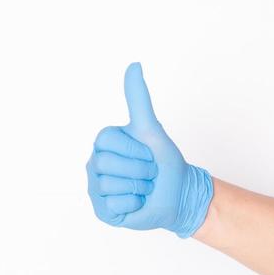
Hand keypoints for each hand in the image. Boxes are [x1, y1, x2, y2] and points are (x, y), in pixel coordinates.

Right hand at [85, 61, 214, 236]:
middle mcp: (95, 164)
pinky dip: (134, 204)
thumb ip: (139, 98)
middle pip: (107, 163)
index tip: (147, 153)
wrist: (178, 194)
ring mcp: (96, 188)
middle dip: (139, 169)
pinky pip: (114, 204)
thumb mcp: (151, 128)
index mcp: (104, 143)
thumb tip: (134, 64)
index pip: (108, 140)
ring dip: (139, 187)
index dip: (135, 148)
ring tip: (145, 187)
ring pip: (110, 185)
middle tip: (149, 173)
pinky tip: (138, 202)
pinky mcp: (102, 210)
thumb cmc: (165, 162)